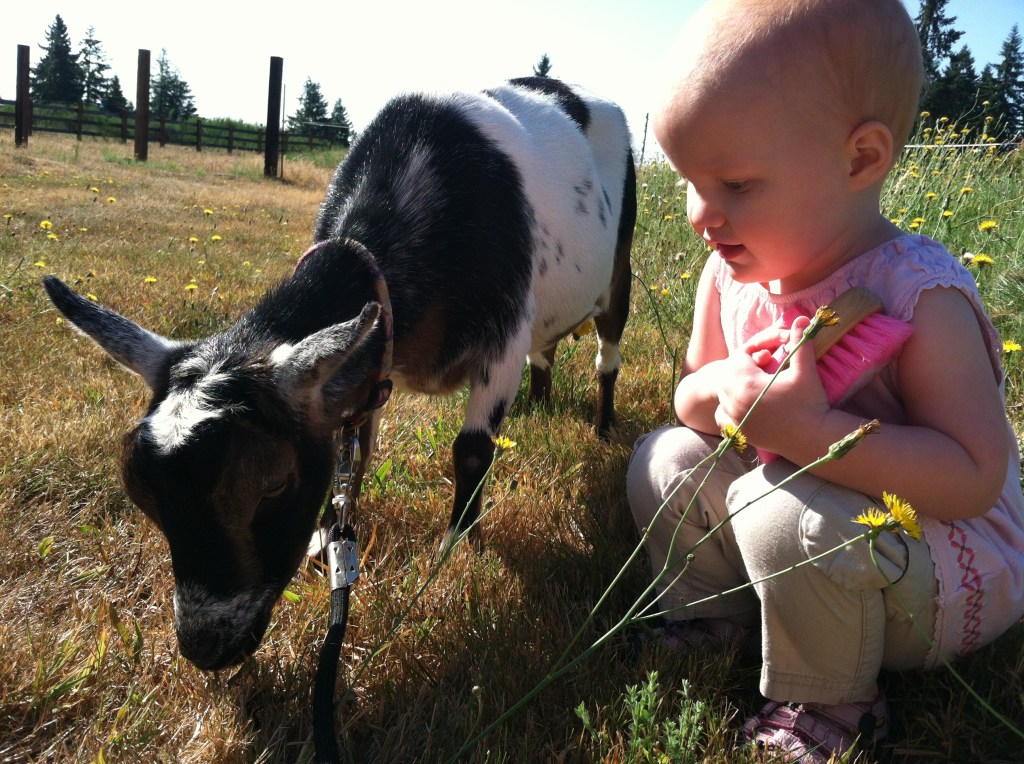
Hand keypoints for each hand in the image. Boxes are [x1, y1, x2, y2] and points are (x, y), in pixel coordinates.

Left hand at [714, 317, 828, 453]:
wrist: (813, 439)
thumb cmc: (811, 403)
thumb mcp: (805, 370)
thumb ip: (799, 342)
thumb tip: (801, 317)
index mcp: (746, 384)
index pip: (739, 357)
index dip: (753, 352)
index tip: (769, 356)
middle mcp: (734, 402)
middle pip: (727, 374)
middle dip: (742, 368)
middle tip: (762, 369)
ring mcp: (735, 419)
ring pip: (722, 394)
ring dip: (734, 386)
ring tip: (755, 384)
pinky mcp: (739, 433)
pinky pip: (722, 416)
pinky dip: (728, 408)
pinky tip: (745, 404)